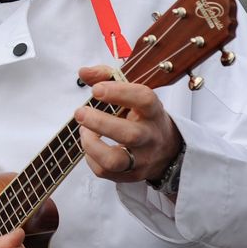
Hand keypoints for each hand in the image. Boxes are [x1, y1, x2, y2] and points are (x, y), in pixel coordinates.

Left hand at [76, 65, 181, 184]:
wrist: (167, 150)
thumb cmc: (141, 115)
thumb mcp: (133, 92)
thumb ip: (108, 76)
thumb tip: (83, 72)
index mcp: (154, 111)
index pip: (144, 99)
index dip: (119, 92)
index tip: (96, 90)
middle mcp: (150, 136)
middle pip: (129, 135)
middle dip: (99, 123)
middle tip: (79, 112)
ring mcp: (142, 159)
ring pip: (115, 161)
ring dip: (91, 146)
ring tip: (84, 132)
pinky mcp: (130, 175)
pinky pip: (104, 172)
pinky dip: (90, 158)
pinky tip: (91, 145)